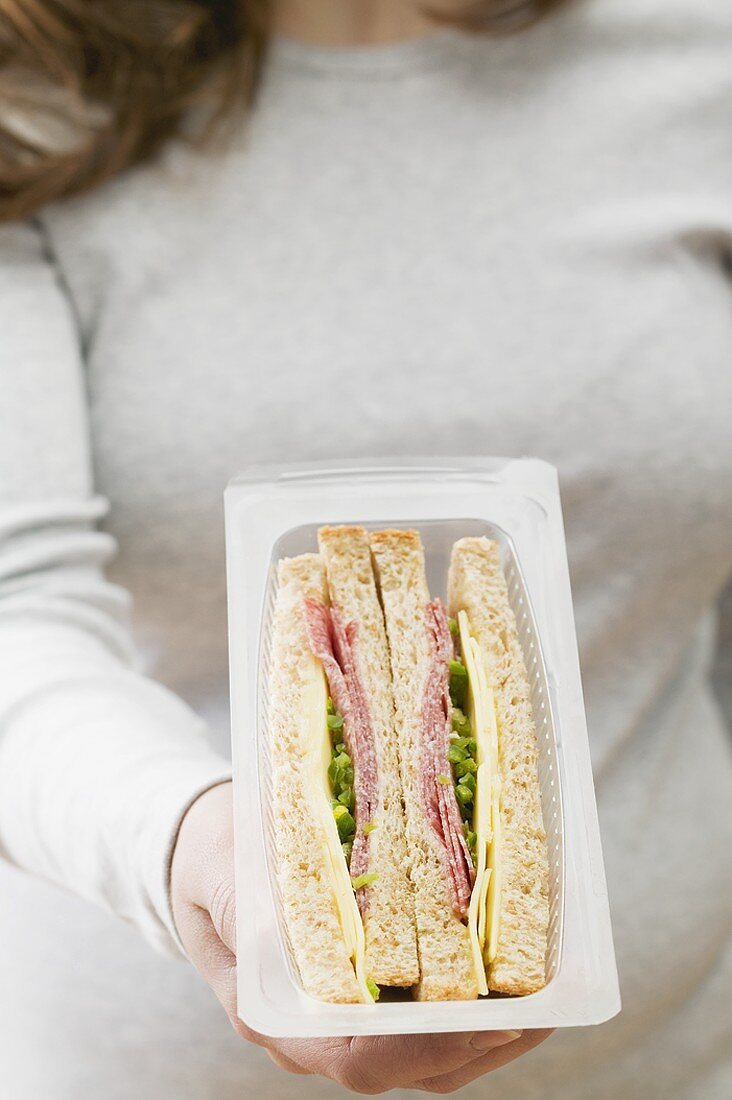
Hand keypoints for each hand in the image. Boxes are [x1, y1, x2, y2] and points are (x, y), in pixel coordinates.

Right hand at [170, 782, 552, 1092]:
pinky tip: (509, 967)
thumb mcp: (221, 869)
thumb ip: (248, 904)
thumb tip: (295, 929)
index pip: (358, 1057)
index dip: (426, 1048)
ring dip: (490, 1028)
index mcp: (276, 1012)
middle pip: (411, 1062)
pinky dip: (473, 998)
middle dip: (480, 1042)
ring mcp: (345, 1012)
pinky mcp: (367, 987)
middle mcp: (317, 1027)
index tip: (484, 1020)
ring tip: (544, 994)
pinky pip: (426, 1011)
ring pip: (428, 1047)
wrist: (204, 849)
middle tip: (540, 1007)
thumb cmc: (211, 857)